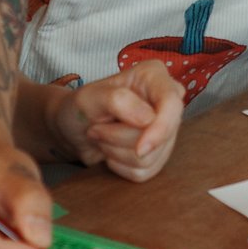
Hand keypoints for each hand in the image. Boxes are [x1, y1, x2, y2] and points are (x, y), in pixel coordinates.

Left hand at [51, 64, 183, 181]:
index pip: (172, 104)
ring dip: (116, 152)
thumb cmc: (81, 107)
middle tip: (96, 128)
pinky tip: (110, 150)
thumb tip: (149, 119)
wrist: (75, 129)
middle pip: (158, 136)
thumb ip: (118, 101)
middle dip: (119, 139)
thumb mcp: (90, 97)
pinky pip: (146, 172)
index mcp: (153, 77)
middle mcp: (165, 101)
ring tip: (101, 136)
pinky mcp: (159, 153)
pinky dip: (121, 166)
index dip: (160, 129)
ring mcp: (165, 129)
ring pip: (151, 157)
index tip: (140, 149)